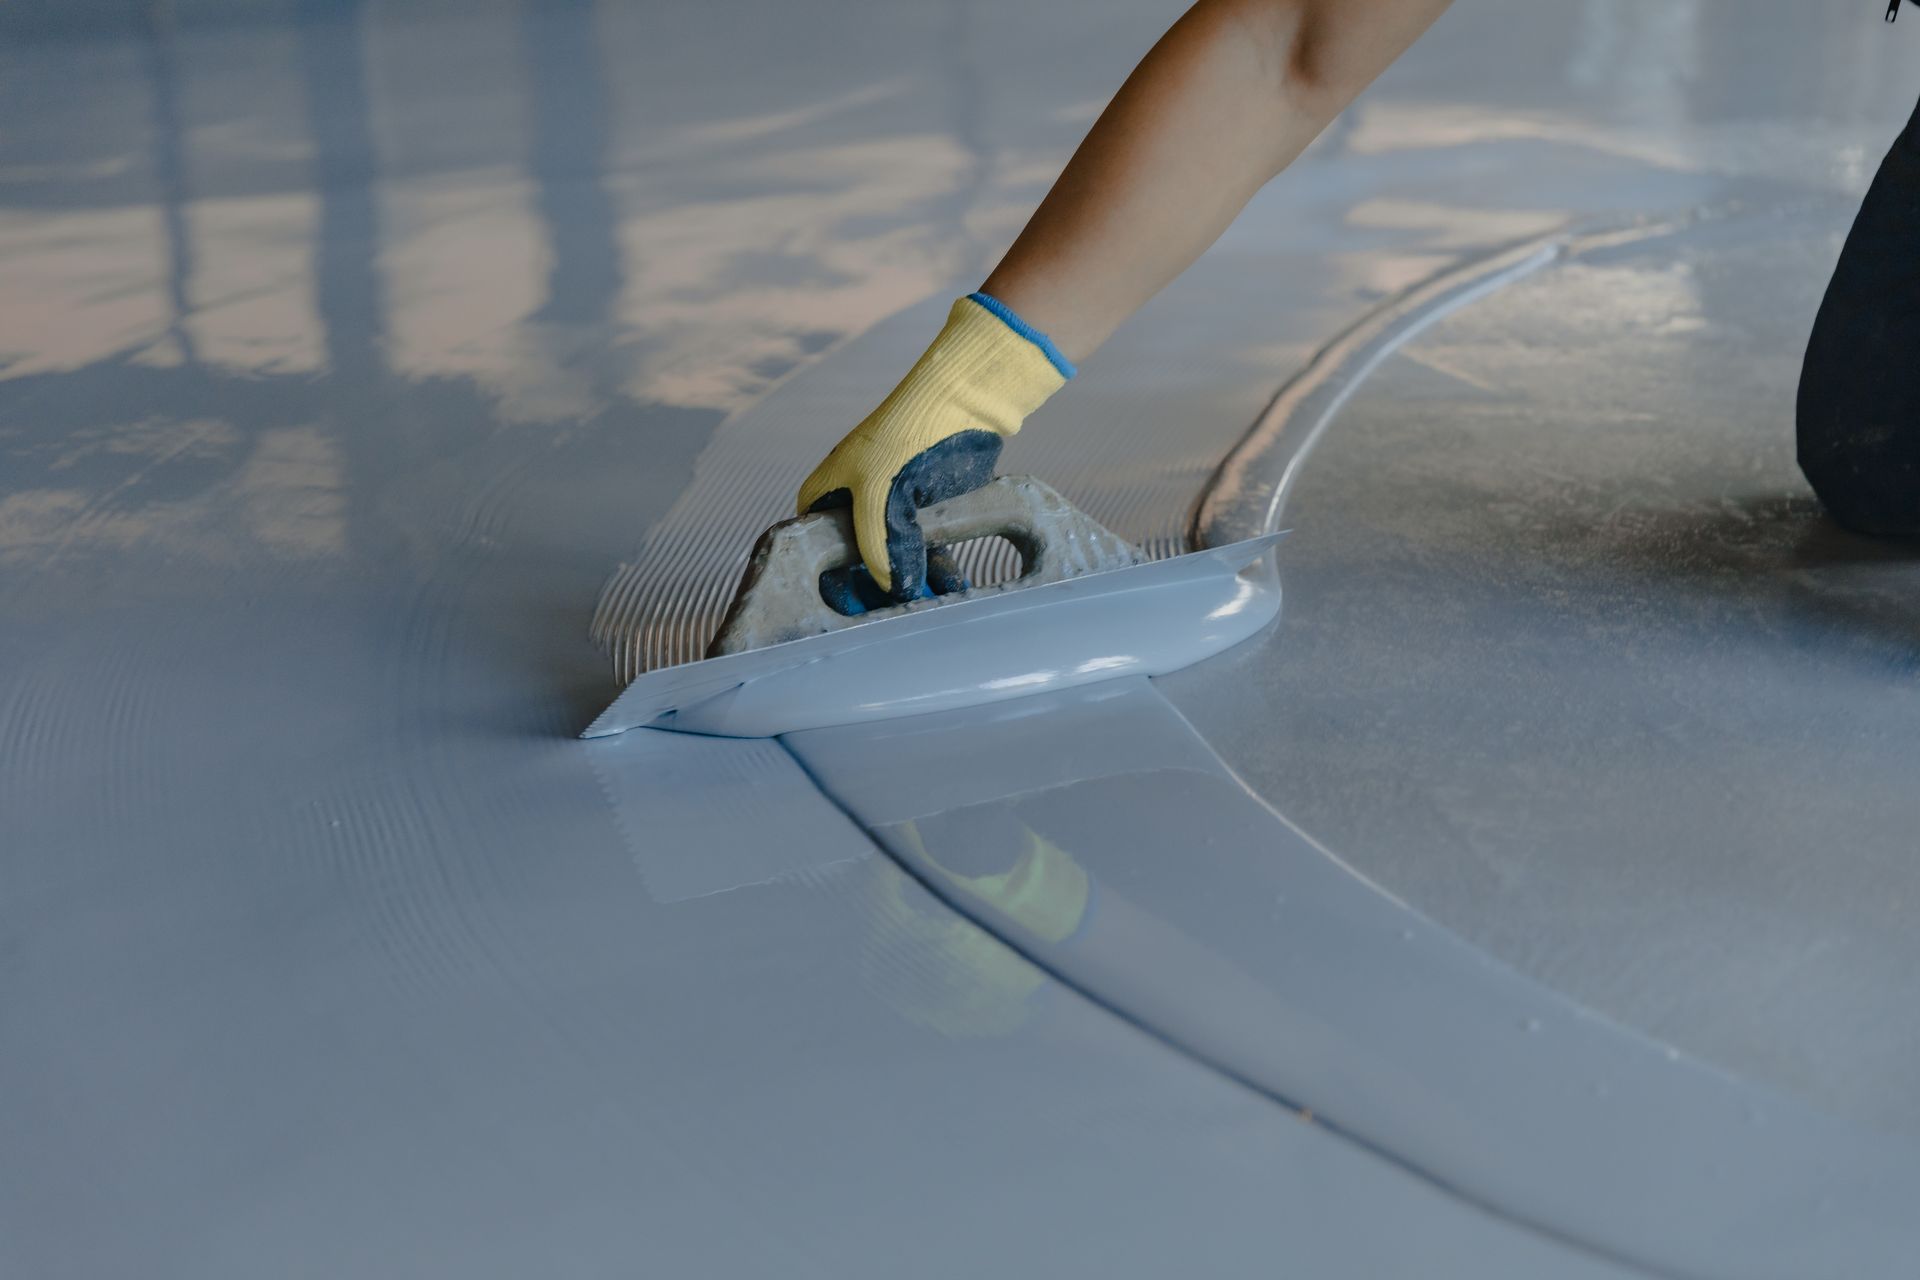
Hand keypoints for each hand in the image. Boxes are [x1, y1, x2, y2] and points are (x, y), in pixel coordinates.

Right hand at [796, 294, 1071, 599]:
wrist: (963, 401)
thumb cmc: (908, 438)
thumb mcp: (882, 498)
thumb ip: (880, 549)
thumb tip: (893, 591)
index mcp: (826, 494)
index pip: (817, 551)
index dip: (833, 582)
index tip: (853, 611)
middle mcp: (854, 502)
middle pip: (857, 561)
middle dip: (877, 588)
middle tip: (893, 614)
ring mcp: (891, 505)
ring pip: (895, 557)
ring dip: (912, 581)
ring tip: (931, 600)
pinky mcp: (925, 508)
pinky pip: (925, 547)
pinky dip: (935, 566)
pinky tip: (950, 583)